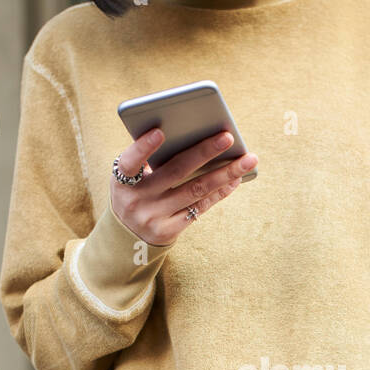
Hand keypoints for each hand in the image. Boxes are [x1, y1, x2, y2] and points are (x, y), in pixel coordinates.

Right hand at [110, 128, 257, 246]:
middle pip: (175, 172)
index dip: (143, 147)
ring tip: (248, 160)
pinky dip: (220, 192)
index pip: (130, 162)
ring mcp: (154, 218)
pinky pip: (200, 208)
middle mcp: (136, 201)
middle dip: (204, 152)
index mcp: (122, 181)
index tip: (160, 131)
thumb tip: (193, 137)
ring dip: (225, 173)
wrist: (127, 238)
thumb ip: (148, 160)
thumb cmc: (134, 194)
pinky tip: (235, 179)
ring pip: (195, 190)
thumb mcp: (129, 179)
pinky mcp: (169, 231)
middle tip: (228, 137)